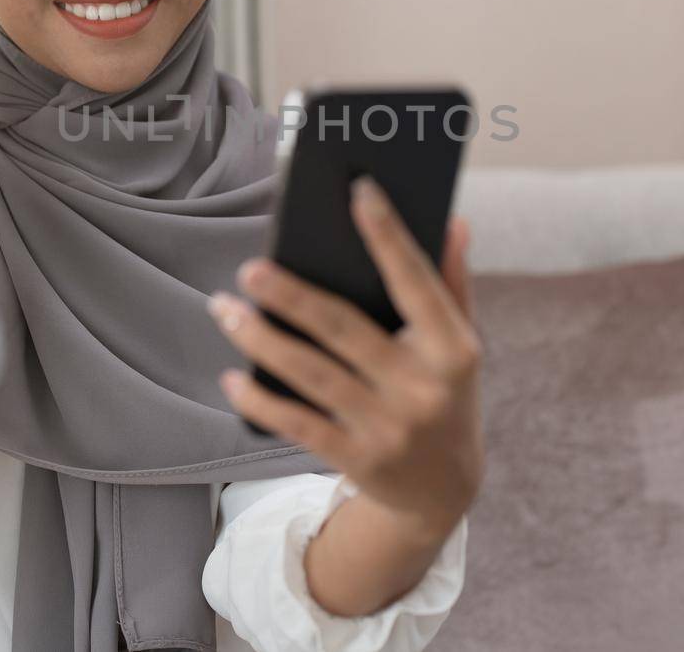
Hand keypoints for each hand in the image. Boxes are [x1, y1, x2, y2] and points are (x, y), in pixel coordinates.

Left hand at [208, 175, 484, 537]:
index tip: (359, 190)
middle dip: (291, 296)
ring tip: (223, 308)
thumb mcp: (460, 345)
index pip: (417, 283)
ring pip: (311, 374)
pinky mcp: (357, 460)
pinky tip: (230, 377)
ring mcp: (389, 428)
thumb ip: (452, 284)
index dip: (389, 236)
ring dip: (260, 339)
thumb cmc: (445, 395)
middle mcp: (422, 388)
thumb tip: (454, 221)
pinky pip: (297, 424)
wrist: (443, 493)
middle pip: (344, 329)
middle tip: (249, 268)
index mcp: (453, 350)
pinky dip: (260, 400)